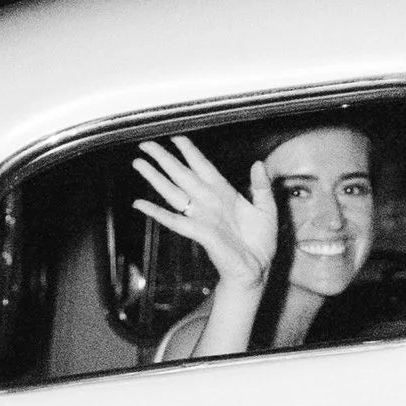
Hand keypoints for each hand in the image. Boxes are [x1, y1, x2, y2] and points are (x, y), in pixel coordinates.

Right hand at [132, 137, 277, 293]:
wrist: (258, 268)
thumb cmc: (260, 242)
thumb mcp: (267, 209)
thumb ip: (261, 186)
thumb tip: (258, 164)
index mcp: (224, 192)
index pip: (202, 166)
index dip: (189, 151)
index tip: (176, 137)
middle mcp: (208, 201)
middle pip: (181, 174)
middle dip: (163, 158)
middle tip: (146, 145)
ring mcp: (201, 215)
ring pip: (173, 191)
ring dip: (155, 177)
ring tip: (139, 163)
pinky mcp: (199, 232)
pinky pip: (174, 219)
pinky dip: (156, 212)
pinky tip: (140, 204)